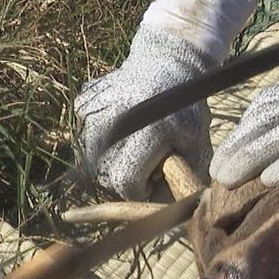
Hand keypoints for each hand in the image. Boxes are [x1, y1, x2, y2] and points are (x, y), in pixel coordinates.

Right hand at [75, 26, 215, 199]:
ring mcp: (94, 112)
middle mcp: (114, 123)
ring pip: (89, 161)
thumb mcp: (196, 146)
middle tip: (145, 160)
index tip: (154, 178)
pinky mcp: (82, 105)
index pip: (126, 183)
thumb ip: (183, 182)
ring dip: (110, 161)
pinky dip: (100, 141)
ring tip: (133, 144)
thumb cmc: (186, 111)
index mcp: (147, 134)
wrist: (166, 64)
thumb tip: (169, 214)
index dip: (141, 189)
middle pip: (105, 176)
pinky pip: (83, 139)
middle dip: (124, 177)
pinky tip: (121, 127)